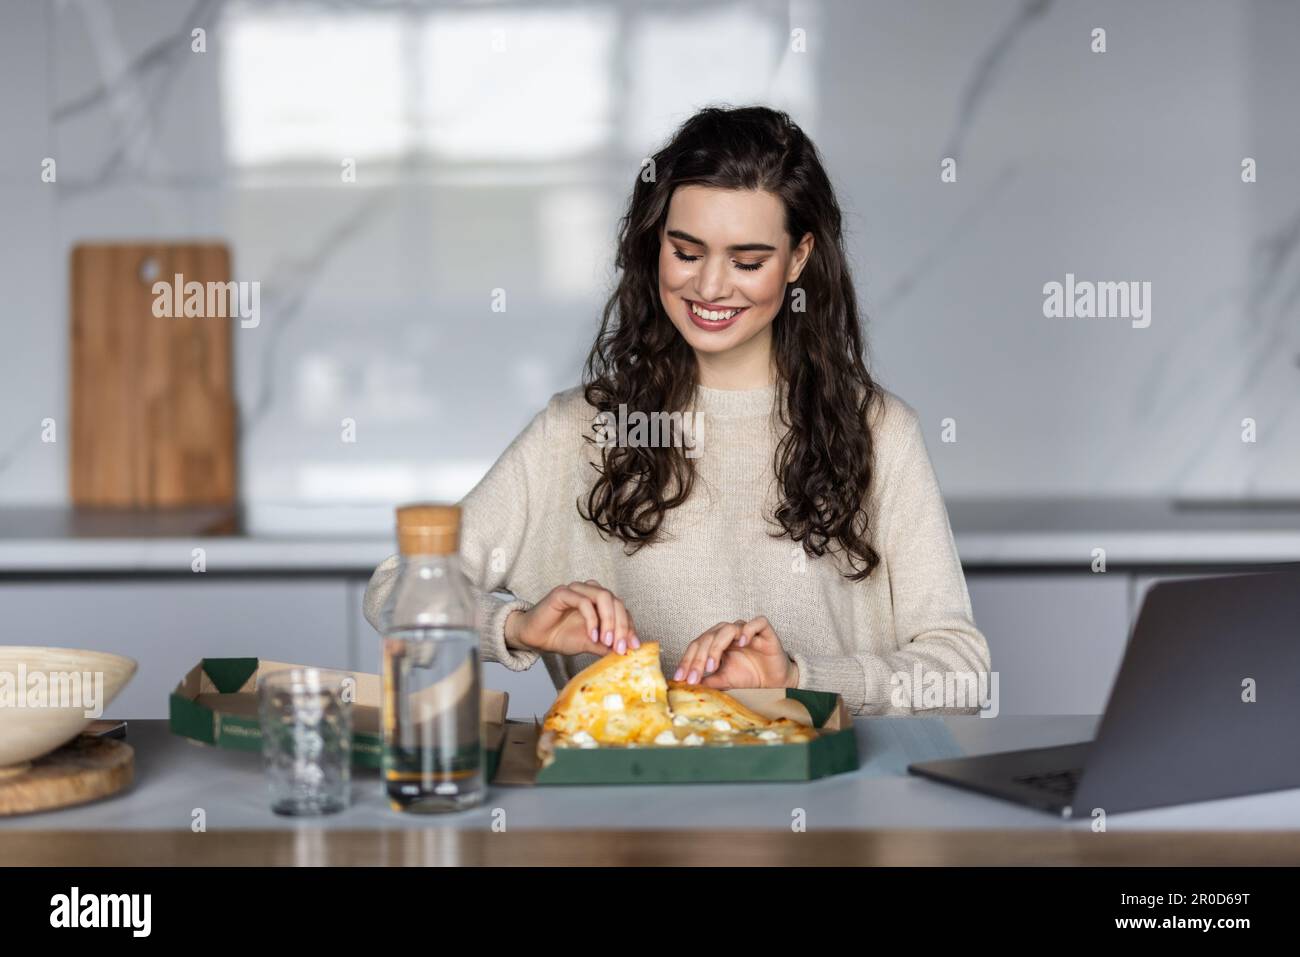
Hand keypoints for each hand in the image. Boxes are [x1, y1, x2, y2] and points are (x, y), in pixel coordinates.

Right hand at [504, 579, 639, 656]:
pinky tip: (592, 636)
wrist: (535, 638)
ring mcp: (577, 590)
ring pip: (604, 597)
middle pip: (616, 602)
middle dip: (622, 626)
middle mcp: (591, 591)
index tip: (633, 648)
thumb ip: (607, 645)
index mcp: (600, 602)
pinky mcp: (563, 593)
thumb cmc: (561, 636)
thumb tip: (627, 653)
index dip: (630, 628)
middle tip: (621, 647)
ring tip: (607, 641)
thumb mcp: (589, 644)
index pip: (622, 610)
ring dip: (609, 621)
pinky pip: (584, 602)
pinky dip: (592, 620)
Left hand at [672, 616, 797, 689]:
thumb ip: (707, 680)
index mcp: (716, 641)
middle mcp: (729, 633)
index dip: (687, 661)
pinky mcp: (765, 630)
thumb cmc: (749, 676)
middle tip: (694, 677)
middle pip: (708, 637)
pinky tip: (742, 643)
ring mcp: (746, 630)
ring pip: (727, 629)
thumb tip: (687, 685)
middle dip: (698, 658)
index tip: (680, 678)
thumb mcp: (724, 680)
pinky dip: (748, 630)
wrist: (774, 682)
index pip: (697, 646)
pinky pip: (756, 622)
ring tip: (712, 666)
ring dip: (716, 647)